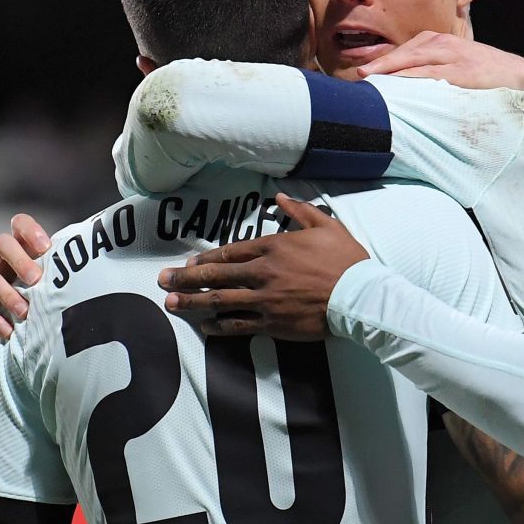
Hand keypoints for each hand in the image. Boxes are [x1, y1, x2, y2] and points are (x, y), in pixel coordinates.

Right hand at [0, 214, 51, 338]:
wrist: (4, 319)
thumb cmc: (37, 292)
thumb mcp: (47, 279)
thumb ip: (60, 271)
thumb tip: (97, 272)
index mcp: (19, 245)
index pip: (20, 223)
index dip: (30, 231)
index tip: (46, 248)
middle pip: (2, 244)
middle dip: (20, 261)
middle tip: (36, 280)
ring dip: (8, 296)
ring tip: (25, 313)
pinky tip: (8, 331)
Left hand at [158, 195, 367, 338]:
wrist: (360, 296)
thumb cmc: (347, 260)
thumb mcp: (326, 226)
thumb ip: (300, 211)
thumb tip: (280, 197)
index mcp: (274, 247)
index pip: (231, 252)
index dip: (207, 258)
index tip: (190, 261)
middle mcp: (263, 272)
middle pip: (216, 275)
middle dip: (186, 278)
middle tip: (162, 280)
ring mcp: (265, 300)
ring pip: (220, 300)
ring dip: (192, 302)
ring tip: (171, 303)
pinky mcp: (273, 323)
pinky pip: (238, 325)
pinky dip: (219, 325)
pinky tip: (204, 326)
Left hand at [359, 31, 523, 91]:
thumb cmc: (493, 79)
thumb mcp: (464, 68)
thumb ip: (440, 72)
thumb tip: (415, 87)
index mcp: (445, 43)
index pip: (409, 49)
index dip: (386, 60)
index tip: (366, 72)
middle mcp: (447, 45)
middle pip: (406, 52)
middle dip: (381, 64)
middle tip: (359, 77)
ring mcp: (455, 58)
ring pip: (414, 61)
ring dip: (390, 70)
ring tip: (369, 81)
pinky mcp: (462, 73)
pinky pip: (430, 75)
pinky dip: (411, 79)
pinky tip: (396, 87)